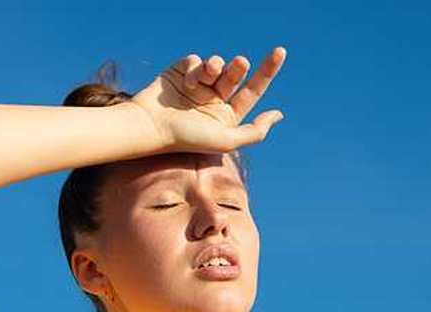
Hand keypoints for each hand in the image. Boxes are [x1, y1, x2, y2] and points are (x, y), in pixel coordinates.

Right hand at [130, 47, 286, 153]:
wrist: (151, 127)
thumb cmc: (187, 138)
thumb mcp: (226, 140)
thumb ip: (254, 131)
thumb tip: (278, 114)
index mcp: (227, 115)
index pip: (252, 91)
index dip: (267, 71)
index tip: (279, 51)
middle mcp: (214, 99)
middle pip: (236, 74)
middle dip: (239, 68)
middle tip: (241, 63)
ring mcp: (198, 85)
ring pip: (217, 64)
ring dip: (217, 66)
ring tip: (209, 74)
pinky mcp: (182, 72)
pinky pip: (196, 61)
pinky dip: (196, 69)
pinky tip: (188, 82)